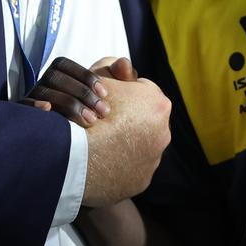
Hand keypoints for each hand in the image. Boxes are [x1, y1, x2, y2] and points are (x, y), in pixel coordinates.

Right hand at [22, 56, 138, 125]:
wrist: (83, 151)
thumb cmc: (98, 113)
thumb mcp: (111, 95)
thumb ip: (121, 77)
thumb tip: (124, 64)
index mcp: (58, 75)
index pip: (64, 65)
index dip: (84, 76)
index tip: (105, 93)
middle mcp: (42, 86)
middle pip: (54, 77)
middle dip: (80, 93)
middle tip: (103, 113)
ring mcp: (32, 101)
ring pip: (43, 92)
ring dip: (67, 104)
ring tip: (91, 122)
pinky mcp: (23, 118)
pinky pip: (23, 107)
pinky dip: (34, 107)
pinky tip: (49, 112)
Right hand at [82, 75, 171, 207]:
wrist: (82, 154)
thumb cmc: (91, 109)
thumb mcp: (98, 77)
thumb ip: (113, 66)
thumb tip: (124, 64)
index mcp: (159, 103)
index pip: (141, 92)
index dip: (122, 93)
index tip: (106, 98)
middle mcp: (164, 132)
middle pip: (143, 120)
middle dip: (128, 119)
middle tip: (102, 120)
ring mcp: (154, 160)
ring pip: (139, 146)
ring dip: (124, 143)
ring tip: (101, 142)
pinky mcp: (142, 181)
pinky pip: (131, 169)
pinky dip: (119, 165)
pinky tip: (102, 160)